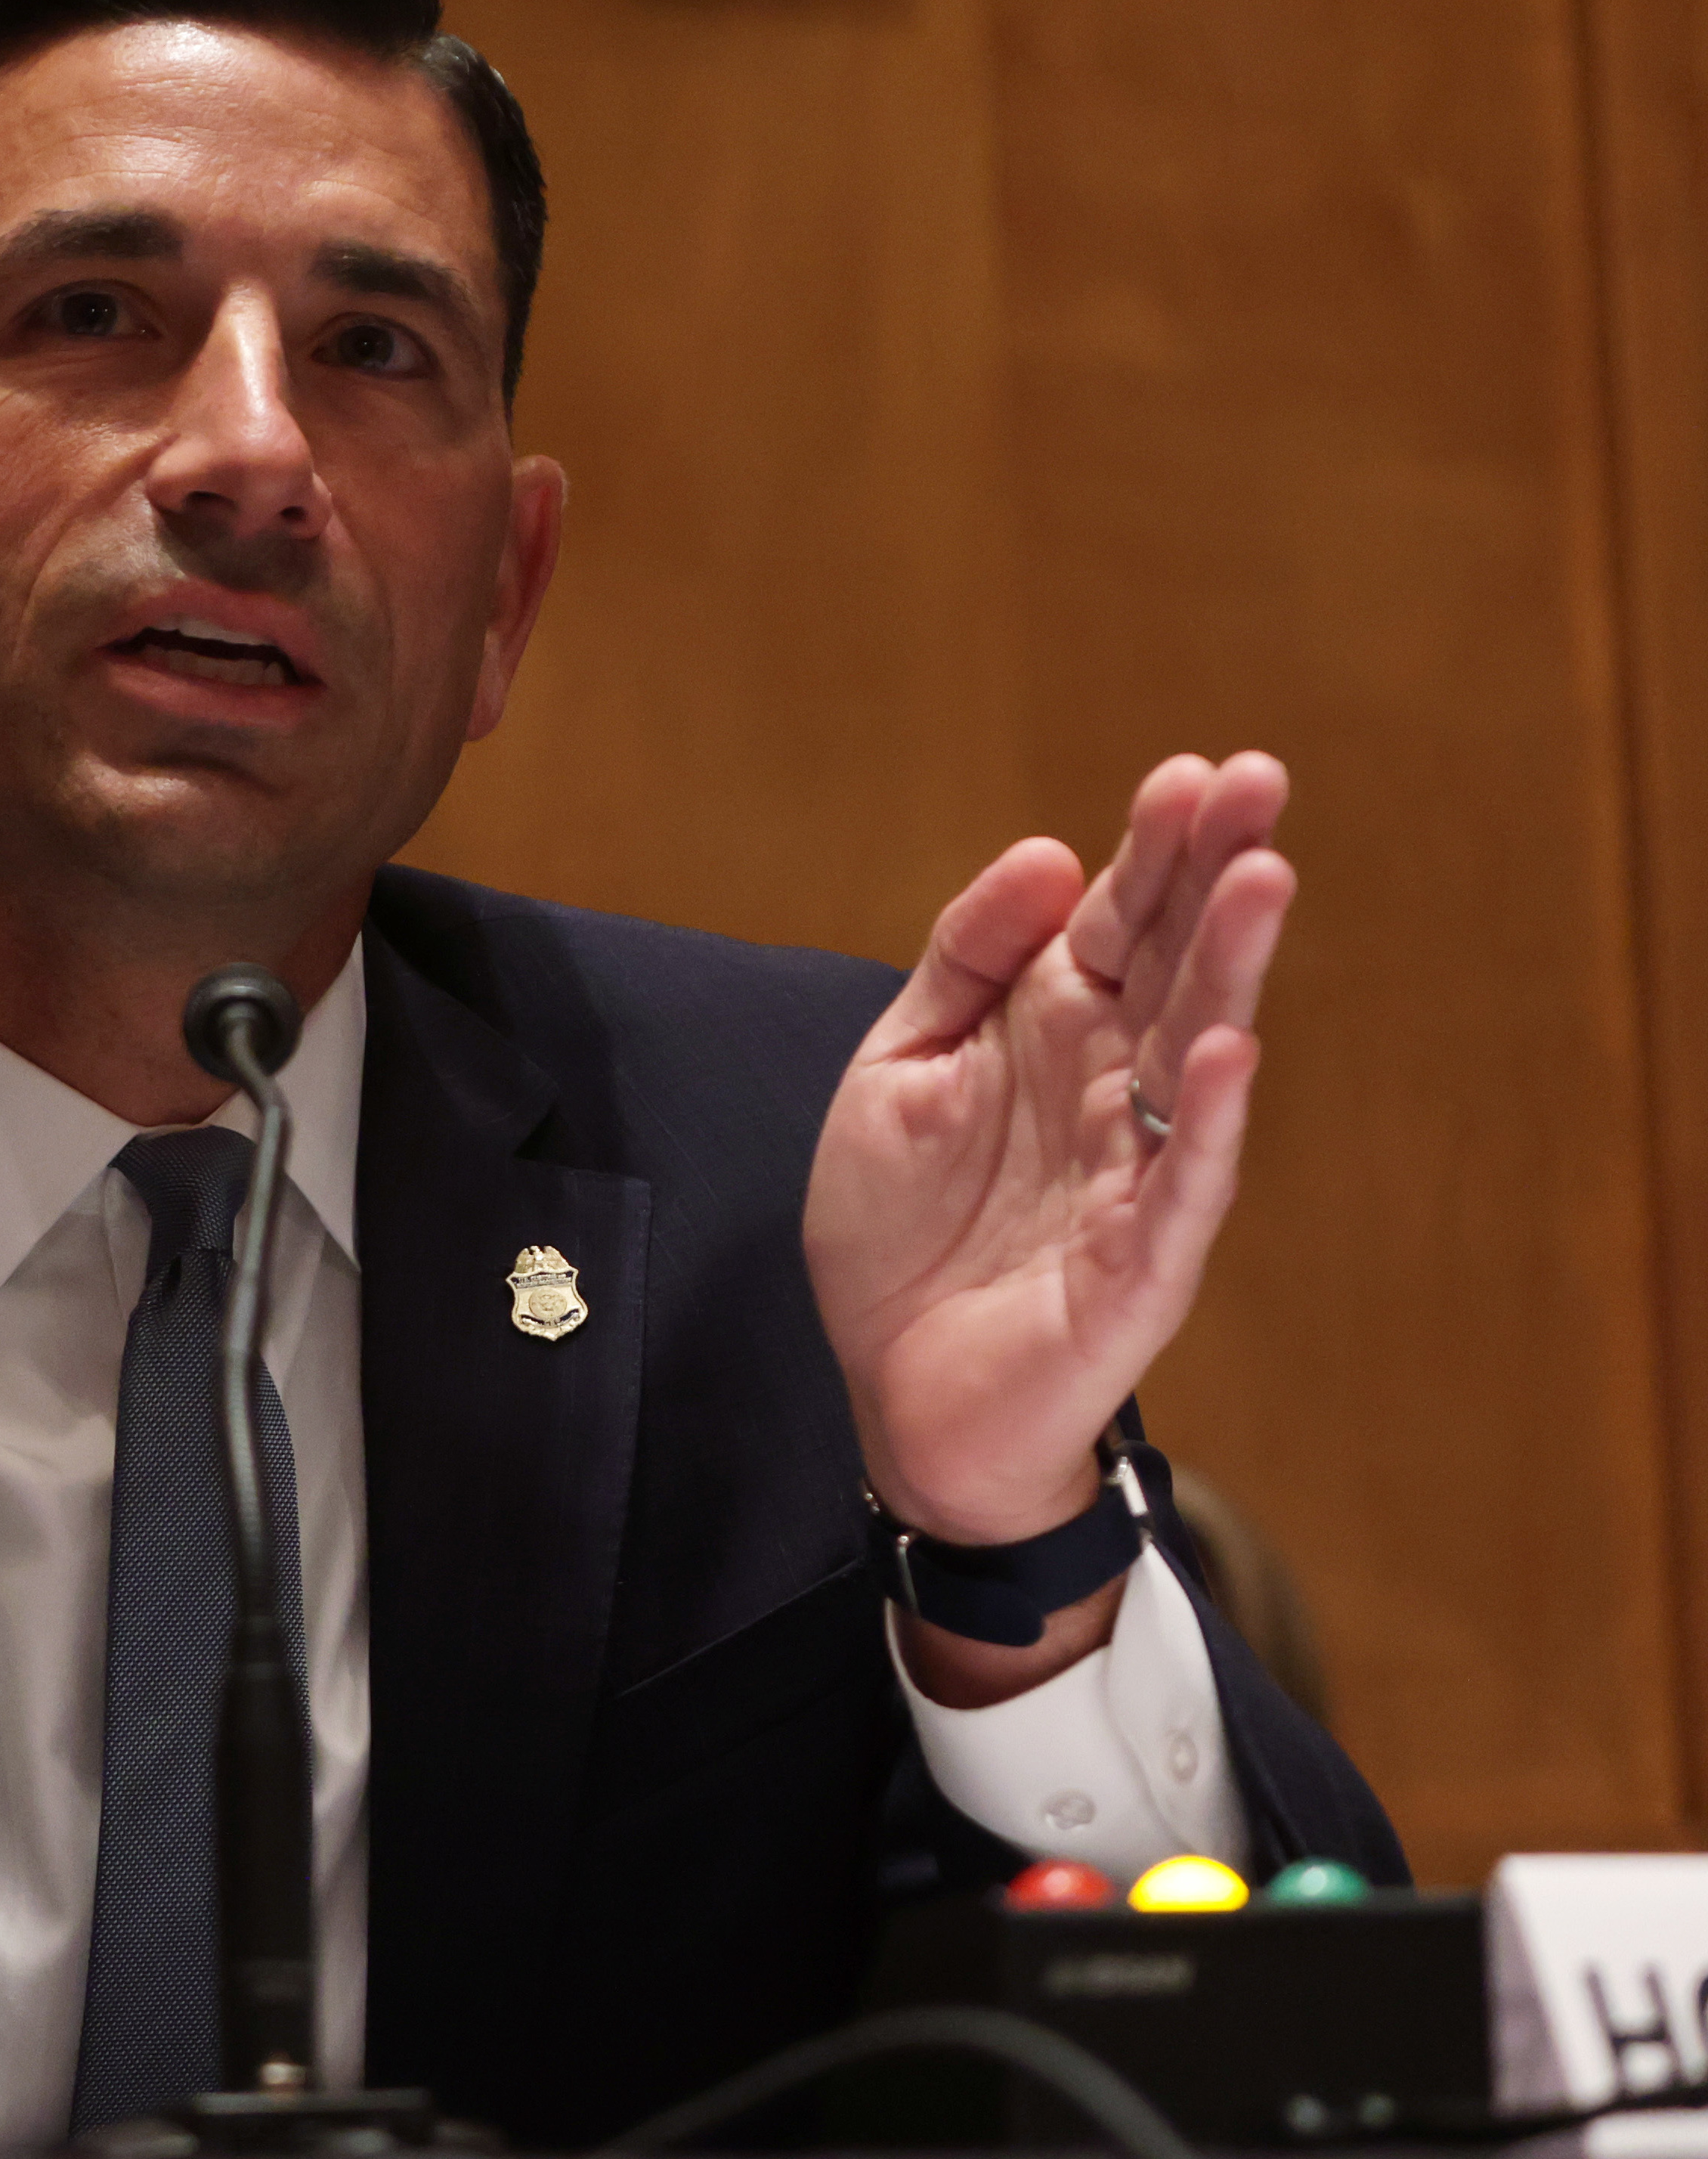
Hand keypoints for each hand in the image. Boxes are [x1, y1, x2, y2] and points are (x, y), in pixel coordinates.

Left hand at [805, 752, 1295, 1571]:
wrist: (895, 1388)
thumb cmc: (906, 1227)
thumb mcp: (901, 1062)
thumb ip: (967, 958)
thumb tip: (1049, 856)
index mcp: (1056, 1031)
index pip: (1122, 921)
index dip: (1155, 847)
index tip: (1191, 770)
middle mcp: (1114, 1088)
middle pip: (1176, 965)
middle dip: (1216, 873)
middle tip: (1260, 779)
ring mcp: (1139, 1172)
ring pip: (1199, 1055)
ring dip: (1231, 969)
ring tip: (1262, 878)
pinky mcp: (1141, 1262)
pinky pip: (1182, 1183)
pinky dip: (1209, 1121)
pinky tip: (1229, 1054)